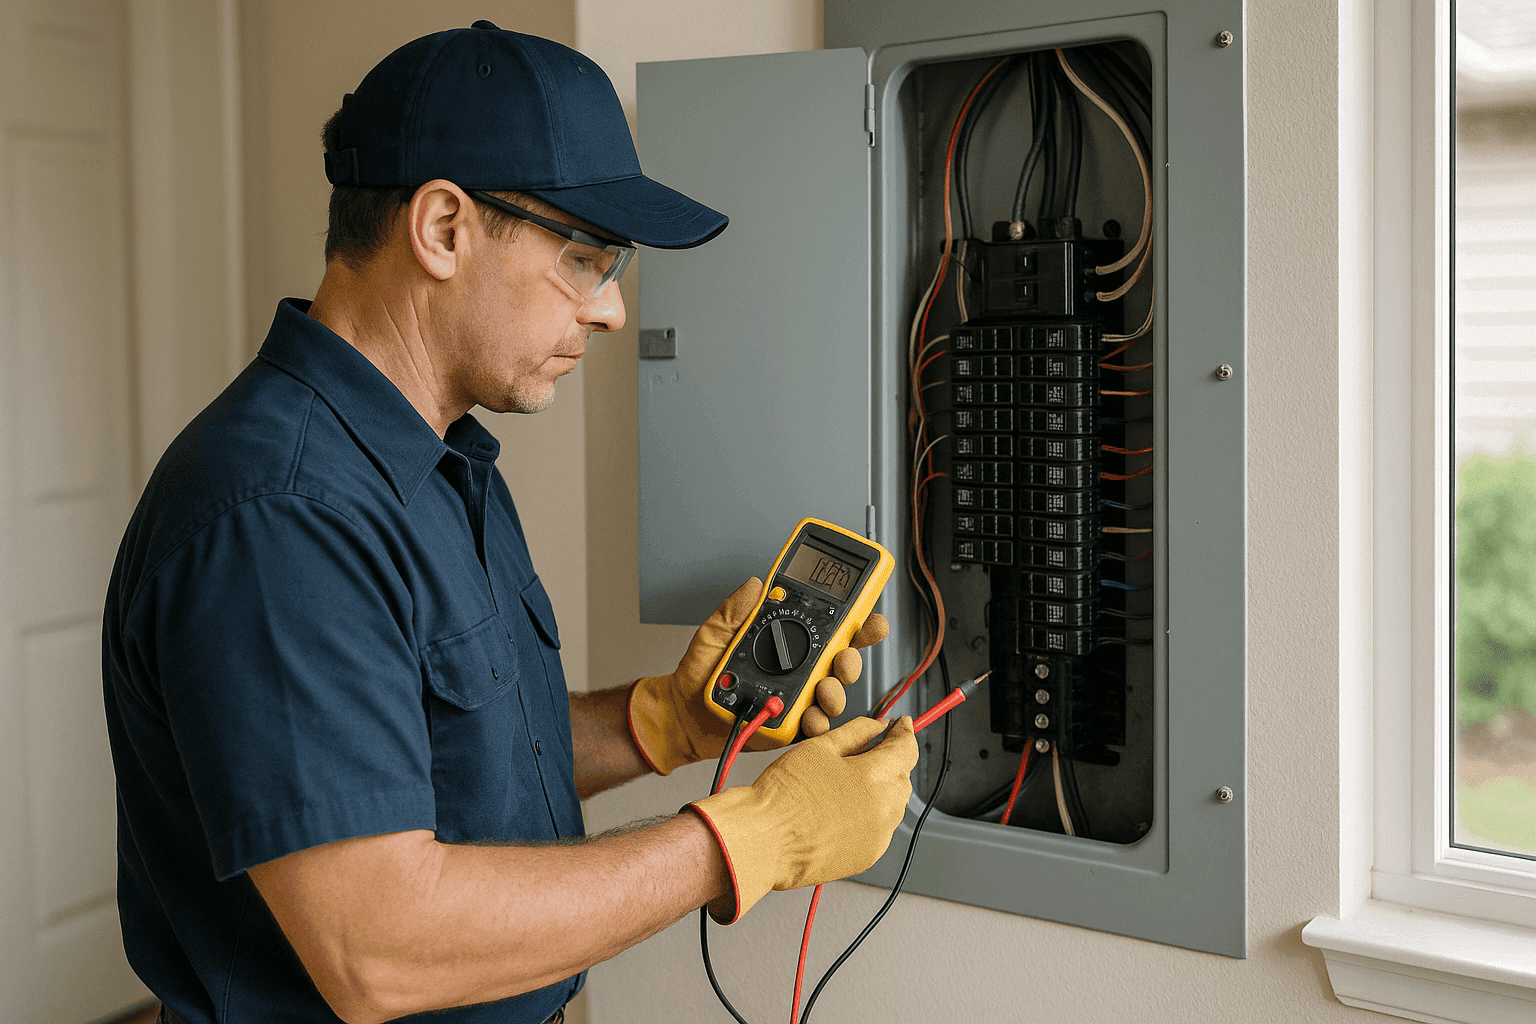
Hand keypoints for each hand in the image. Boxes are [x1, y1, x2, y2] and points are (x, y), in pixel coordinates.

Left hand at [627, 578, 888, 774]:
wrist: (683, 712)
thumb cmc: (700, 672)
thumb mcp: (714, 633)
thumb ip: (734, 610)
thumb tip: (755, 585)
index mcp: (790, 642)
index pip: (833, 629)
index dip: (859, 624)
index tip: (872, 619)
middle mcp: (801, 669)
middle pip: (844, 662)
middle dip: (853, 659)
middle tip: (844, 657)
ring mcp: (798, 697)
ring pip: (834, 695)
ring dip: (837, 691)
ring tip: (823, 688)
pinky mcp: (790, 725)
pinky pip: (814, 726)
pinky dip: (818, 723)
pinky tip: (810, 716)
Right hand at [688, 715, 917, 921]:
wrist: (765, 840)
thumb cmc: (785, 796)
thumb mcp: (820, 748)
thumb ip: (857, 732)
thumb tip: (878, 726)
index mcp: (877, 777)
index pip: (907, 747)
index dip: (904, 732)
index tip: (901, 726)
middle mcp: (885, 809)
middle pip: (903, 776)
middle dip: (890, 762)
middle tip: (864, 754)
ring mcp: (879, 836)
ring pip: (894, 805)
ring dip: (881, 791)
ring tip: (845, 786)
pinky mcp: (867, 856)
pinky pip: (880, 829)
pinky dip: (870, 816)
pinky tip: (842, 810)